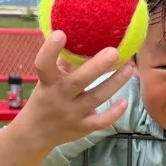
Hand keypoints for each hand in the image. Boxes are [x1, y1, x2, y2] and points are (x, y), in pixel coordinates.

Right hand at [17, 35, 133, 147]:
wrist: (36, 132)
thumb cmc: (46, 98)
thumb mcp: (48, 81)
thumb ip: (62, 62)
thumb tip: (78, 36)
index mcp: (47, 82)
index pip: (44, 65)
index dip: (50, 49)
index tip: (61, 33)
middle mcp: (58, 97)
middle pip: (78, 81)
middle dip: (96, 67)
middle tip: (114, 51)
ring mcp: (71, 114)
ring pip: (96, 98)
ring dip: (115, 83)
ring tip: (129, 68)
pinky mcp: (83, 127)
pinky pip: (101, 121)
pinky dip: (114, 113)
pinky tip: (125, 102)